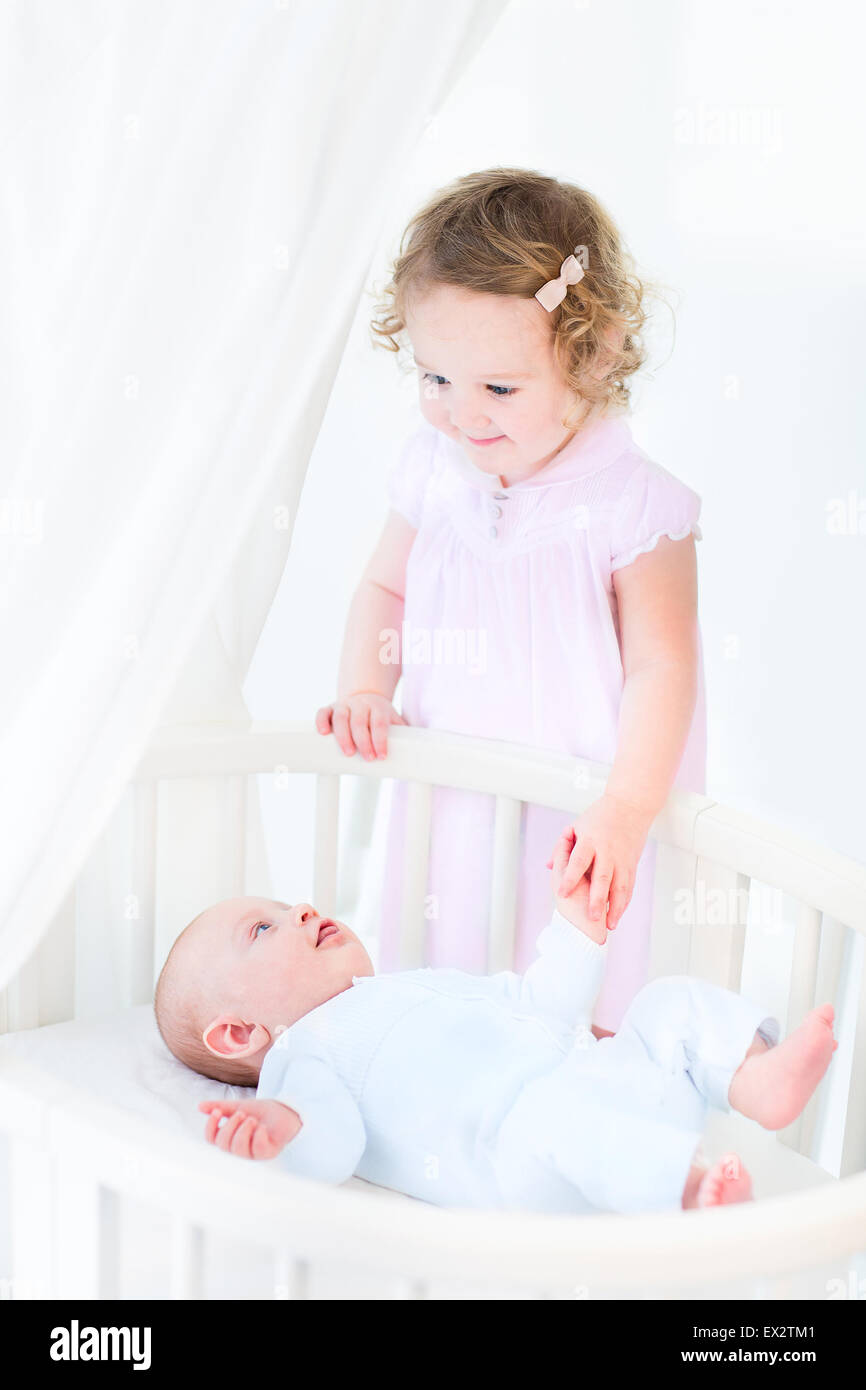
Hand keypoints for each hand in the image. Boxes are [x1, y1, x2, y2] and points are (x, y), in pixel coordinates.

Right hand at [199, 1097, 300, 1158]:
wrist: (286, 1110)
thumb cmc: (261, 1112)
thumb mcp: (240, 1106)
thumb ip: (222, 1107)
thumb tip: (200, 1106)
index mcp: (230, 1137)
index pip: (212, 1139)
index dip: (211, 1127)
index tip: (217, 1112)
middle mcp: (239, 1148)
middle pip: (224, 1145)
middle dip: (230, 1127)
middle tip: (241, 1113)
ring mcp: (253, 1153)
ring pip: (238, 1149)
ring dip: (243, 1131)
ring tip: (252, 1119)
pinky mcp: (268, 1154)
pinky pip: (257, 1150)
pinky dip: (258, 1136)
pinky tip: (263, 1127)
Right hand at [315, 692, 406, 760]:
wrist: (366, 696)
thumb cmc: (380, 716)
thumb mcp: (393, 721)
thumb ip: (402, 734)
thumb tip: (416, 755)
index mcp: (378, 708)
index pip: (379, 723)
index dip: (380, 740)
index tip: (382, 756)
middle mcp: (361, 704)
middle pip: (360, 722)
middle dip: (363, 742)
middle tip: (367, 758)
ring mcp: (344, 705)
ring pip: (341, 717)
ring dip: (343, 736)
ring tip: (347, 752)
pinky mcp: (330, 708)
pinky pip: (323, 712)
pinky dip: (321, 721)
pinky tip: (322, 733)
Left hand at [545, 792, 652, 928]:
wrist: (630, 805)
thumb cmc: (600, 815)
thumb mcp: (578, 826)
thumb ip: (563, 848)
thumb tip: (549, 866)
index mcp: (590, 840)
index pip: (578, 862)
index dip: (570, 877)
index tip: (562, 894)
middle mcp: (607, 851)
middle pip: (602, 878)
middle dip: (598, 899)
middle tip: (592, 918)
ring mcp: (622, 859)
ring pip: (620, 886)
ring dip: (616, 907)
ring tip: (610, 924)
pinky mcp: (632, 864)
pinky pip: (629, 886)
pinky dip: (624, 902)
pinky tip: (618, 914)